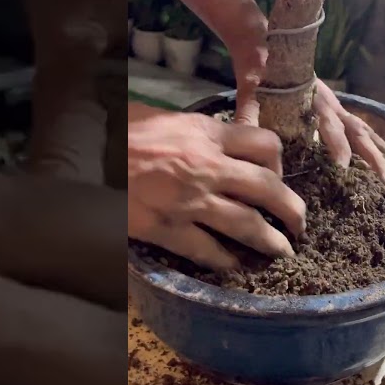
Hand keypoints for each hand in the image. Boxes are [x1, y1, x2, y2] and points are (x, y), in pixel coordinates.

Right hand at [128, 103, 305, 269]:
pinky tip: (236, 267)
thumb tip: (224, 138)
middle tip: (301, 224)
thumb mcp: (164, 117)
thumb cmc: (120, 131)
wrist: (83, 154)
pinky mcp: (167, 229)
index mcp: (206, 134)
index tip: (279, 175)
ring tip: (283, 251)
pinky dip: (226, 261)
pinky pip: (208, 250)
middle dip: (292, 210)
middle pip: (268, 189)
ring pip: (246, 225)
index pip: (265, 144)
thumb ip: (198, 131)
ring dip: (271, 241)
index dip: (280, 162)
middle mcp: (207, 167)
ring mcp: (189, 201)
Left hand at [225, 25, 384, 190]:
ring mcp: (337, 106)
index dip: (337, 146)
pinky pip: (361, 128)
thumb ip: (247, 119)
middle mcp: (331, 104)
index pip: (330, 125)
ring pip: (365, 132)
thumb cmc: (260, 75)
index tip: (343, 167)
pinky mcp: (337, 109)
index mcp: (312, 101)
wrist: (268, 48)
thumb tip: (242, 146)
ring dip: (380, 155)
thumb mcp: (250, 95)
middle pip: (359, 133)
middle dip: (374, 160)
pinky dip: (376, 144)